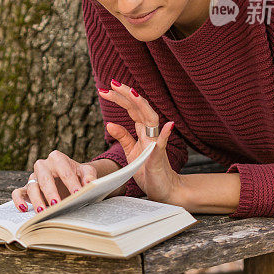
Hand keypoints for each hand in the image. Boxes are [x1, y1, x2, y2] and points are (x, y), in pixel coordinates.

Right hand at [10, 150, 97, 213]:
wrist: (70, 179)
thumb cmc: (78, 175)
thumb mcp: (86, 172)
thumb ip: (89, 176)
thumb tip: (88, 184)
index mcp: (57, 158)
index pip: (64, 171)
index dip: (71, 183)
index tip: (78, 194)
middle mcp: (43, 165)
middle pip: (45, 178)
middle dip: (51, 192)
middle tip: (56, 205)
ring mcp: (33, 177)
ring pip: (31, 186)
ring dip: (36, 200)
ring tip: (43, 212)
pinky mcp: (26, 188)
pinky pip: (18, 192)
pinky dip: (18, 200)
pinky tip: (23, 209)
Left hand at [98, 79, 180, 203]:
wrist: (163, 190)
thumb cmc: (147, 170)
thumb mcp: (130, 152)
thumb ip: (122, 137)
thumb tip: (109, 124)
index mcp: (142, 131)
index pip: (131, 108)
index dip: (119, 98)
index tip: (104, 89)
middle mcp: (150, 133)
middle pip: (139, 108)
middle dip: (126, 94)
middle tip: (112, 83)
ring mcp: (156, 144)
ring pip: (151, 119)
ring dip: (142, 106)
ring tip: (131, 93)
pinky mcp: (160, 158)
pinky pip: (163, 145)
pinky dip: (165, 135)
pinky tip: (169, 125)